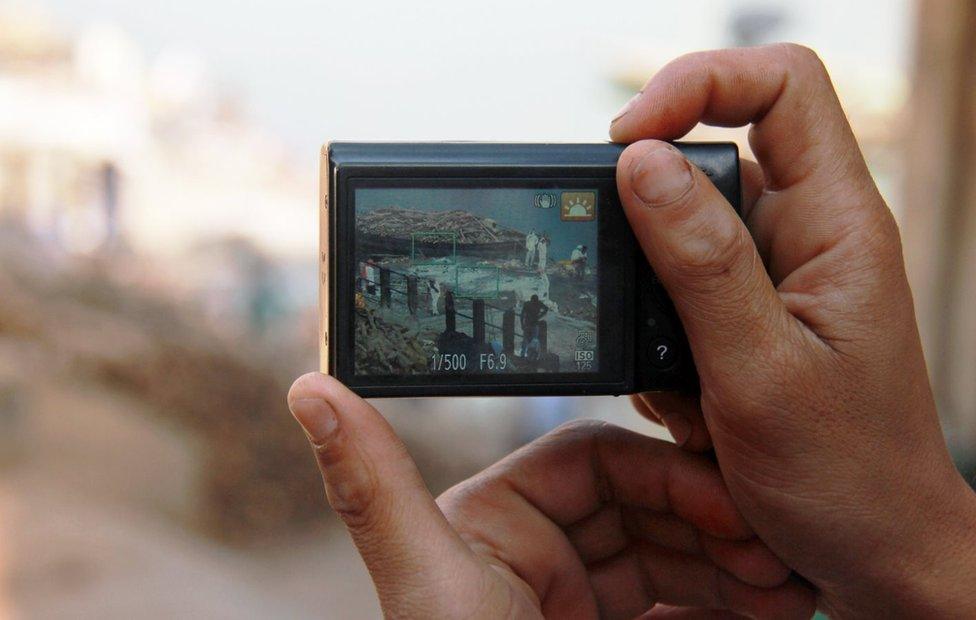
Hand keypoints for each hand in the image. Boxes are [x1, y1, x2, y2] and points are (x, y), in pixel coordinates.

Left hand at [288, 372, 814, 618]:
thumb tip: (309, 386)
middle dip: (713, 523)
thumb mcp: (430, 587)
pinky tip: (775, 610)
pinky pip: (684, 610)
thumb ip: (375, 492)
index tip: (728, 504)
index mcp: (494, 520)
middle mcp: (539, 556)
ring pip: (676, 560)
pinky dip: (730, 609)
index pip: (591, 460)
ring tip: (790, 588)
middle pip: (647, 506)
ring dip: (734, 567)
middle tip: (774, 554)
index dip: (663, 472)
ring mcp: (584, 604)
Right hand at [610, 44, 975, 615]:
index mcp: (838, 225)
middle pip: (714, 151)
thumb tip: (640, 164)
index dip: (698, 84)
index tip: (627, 139)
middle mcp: (809, 233)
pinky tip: (686, 398)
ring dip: (654, 298)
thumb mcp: (759, 371)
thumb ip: (700, 262)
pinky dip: (660, 337)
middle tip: (635, 289)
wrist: (873, 548)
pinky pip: (679, 288)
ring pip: (682, 230)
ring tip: (679, 377)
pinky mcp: (750, 312)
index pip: (781, 86)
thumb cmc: (845, 474)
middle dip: (653, 219)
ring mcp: (777, 273)